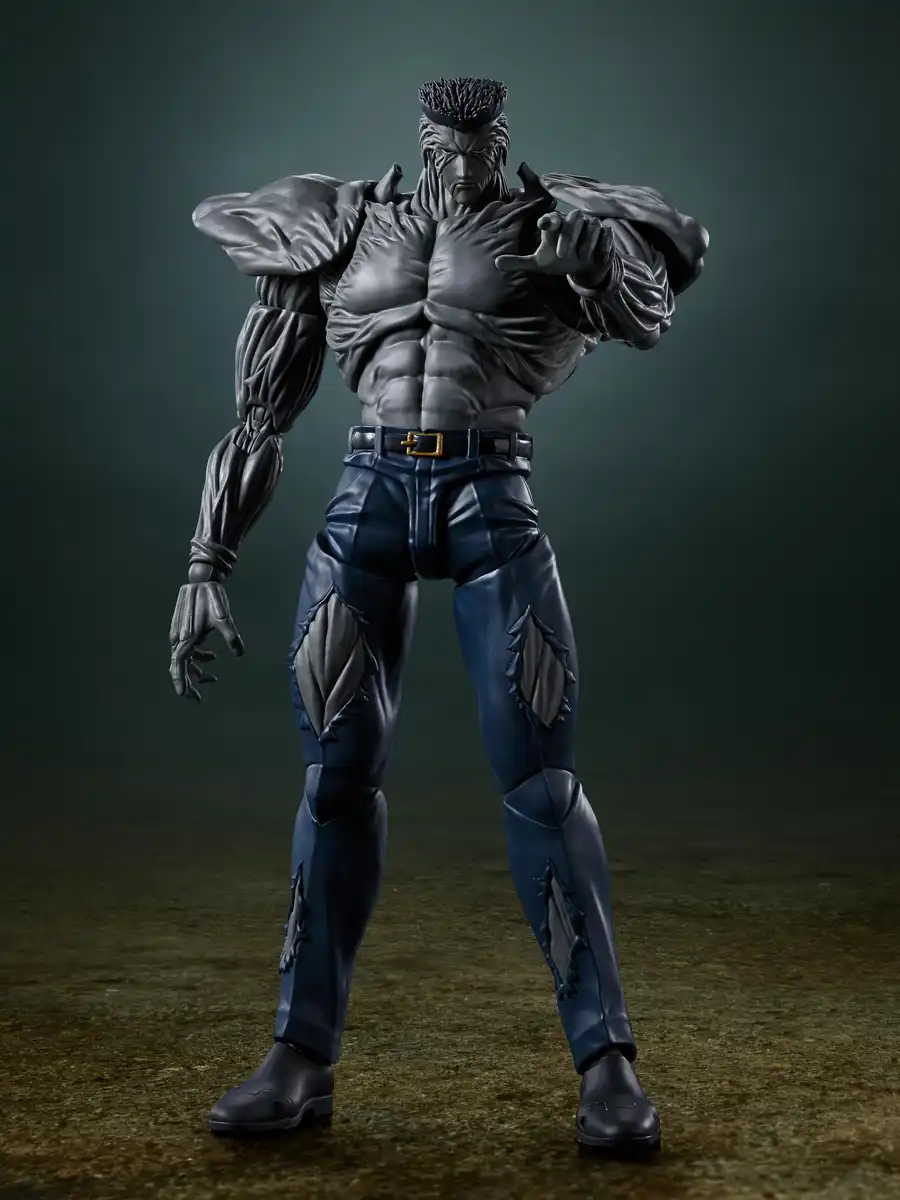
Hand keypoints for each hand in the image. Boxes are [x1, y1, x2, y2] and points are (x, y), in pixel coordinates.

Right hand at [168, 581, 244, 701]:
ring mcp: (181, 636)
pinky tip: (213, 658)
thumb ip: (231, 636)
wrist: (202, 581)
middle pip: (181, 667)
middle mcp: (180, 639)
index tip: (184, 695)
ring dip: (197, 671)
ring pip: (186, 660)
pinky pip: (189, 651)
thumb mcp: (224, 618)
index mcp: (186, 638)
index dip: (180, 681)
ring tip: (213, 679)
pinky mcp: (185, 632)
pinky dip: (199, 658)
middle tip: (199, 699)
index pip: (179, 665)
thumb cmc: (212, 598)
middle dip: (189, 683)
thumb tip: (239, 653)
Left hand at [495, 210, 615, 284]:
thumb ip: (519, 262)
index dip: (548, 219)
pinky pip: (606, 235)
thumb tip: (496, 263)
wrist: (583, 266)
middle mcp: (574, 222)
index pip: (552, 218)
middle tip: (561, 254)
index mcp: (556, 225)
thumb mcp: (539, 264)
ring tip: (580, 258)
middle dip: (568, 236)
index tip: (542, 225)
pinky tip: (596, 257)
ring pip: (591, 227)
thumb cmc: (559, 260)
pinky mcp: (606, 234)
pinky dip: (601, 246)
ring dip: (585, 243)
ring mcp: (592, 226)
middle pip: (573, 219)